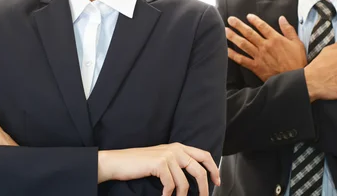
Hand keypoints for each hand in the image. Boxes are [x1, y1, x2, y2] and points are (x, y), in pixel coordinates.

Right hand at [98, 143, 219, 195]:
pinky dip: (168, 194)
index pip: (204, 155)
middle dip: (204, 187)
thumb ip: (178, 163)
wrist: (119, 162)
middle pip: (199, 170)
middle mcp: (176, 149)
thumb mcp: (163, 159)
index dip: (213, 169)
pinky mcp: (160, 163)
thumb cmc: (140, 163)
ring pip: (185, 182)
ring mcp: (168, 155)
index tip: (217, 182)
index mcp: (179, 147)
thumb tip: (194, 178)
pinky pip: (171, 185)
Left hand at [225, 14, 306, 80]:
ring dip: (233, 36)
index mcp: (275, 39)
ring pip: (243, 44)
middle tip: (230, 19)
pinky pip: (242, 59)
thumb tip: (282, 18)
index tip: (248, 16)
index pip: (262, 26)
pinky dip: (233, 55)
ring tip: (225, 30)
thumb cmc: (298, 62)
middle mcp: (265, 46)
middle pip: (249, 33)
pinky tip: (226, 50)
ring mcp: (259, 56)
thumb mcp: (297, 43)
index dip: (254, 20)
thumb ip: (288, 30)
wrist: (295, 79)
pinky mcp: (256, 66)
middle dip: (239, 25)